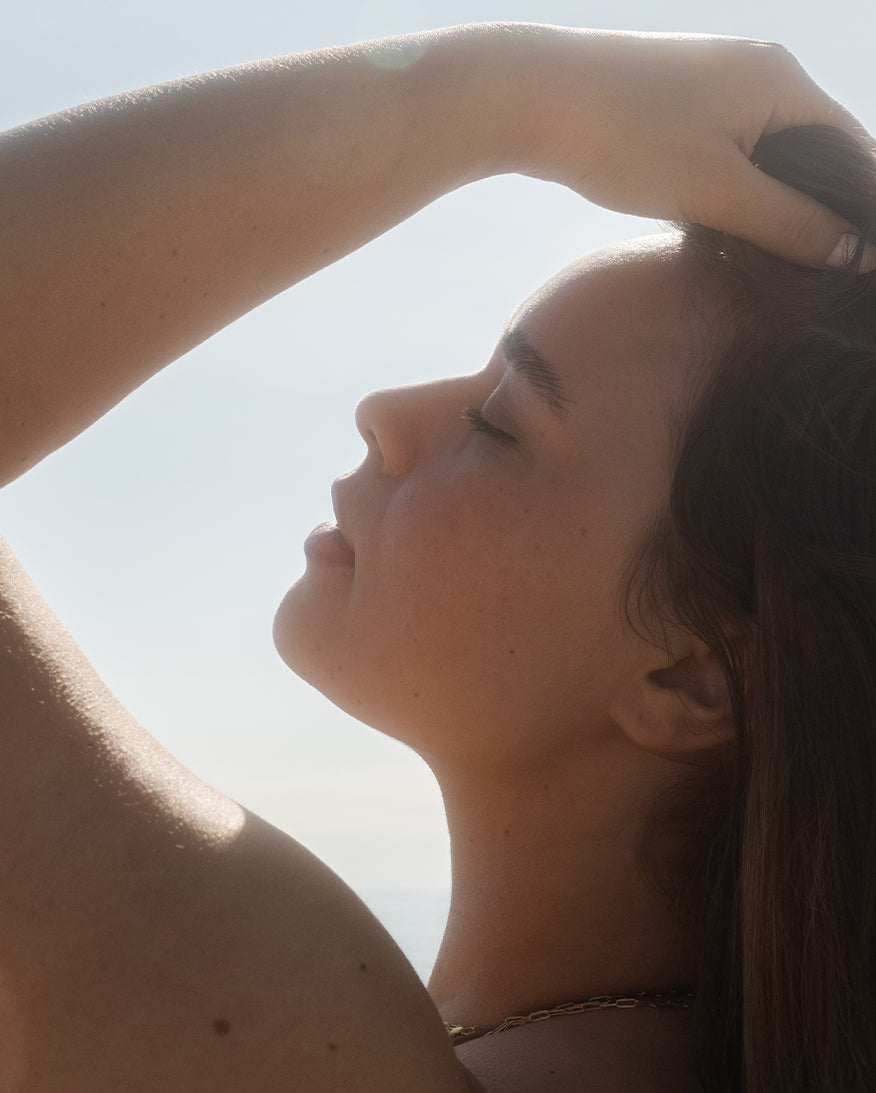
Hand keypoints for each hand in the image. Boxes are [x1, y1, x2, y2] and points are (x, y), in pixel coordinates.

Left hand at [504, 26, 873, 267]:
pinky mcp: (677, 100)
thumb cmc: (627, 140)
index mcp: (783, 82)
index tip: (864, 263)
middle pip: (814, 151)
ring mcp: (715, 81)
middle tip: (825, 273)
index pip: (854, 150)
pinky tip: (727, 228)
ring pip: (766, 153)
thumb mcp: (717, 193)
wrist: (533, 99)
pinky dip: (735, 187)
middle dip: (819, 209)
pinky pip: (728, 148)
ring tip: (782, 260)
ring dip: (774, 202)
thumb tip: (853, 253)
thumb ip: (789, 225)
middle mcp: (758, 71)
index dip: (863, 208)